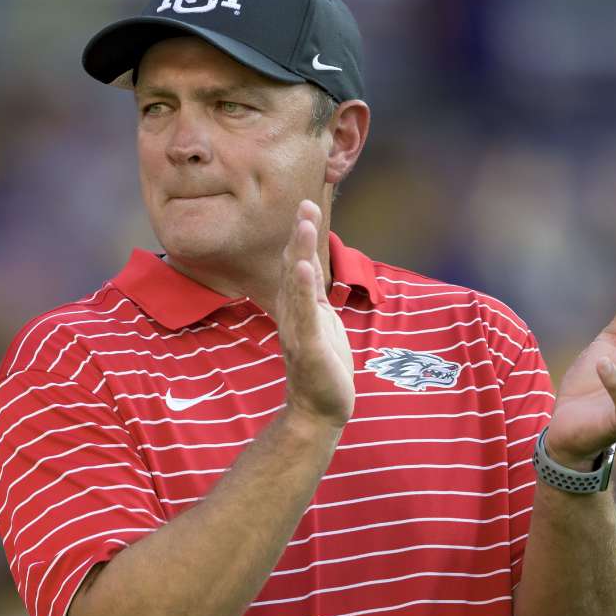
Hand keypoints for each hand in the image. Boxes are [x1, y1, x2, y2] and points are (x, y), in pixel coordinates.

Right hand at [275, 200, 354, 428]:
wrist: (319, 410)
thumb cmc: (323, 368)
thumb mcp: (321, 322)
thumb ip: (313, 295)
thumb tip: (307, 265)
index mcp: (299, 308)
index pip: (298, 265)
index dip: (301, 236)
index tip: (305, 206)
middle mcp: (293, 315)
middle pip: (293, 268)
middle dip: (299, 236)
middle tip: (304, 205)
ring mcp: (299, 330)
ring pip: (298, 285)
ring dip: (299, 253)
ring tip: (303, 225)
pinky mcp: (310, 346)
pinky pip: (306, 314)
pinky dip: (302, 289)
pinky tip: (302, 268)